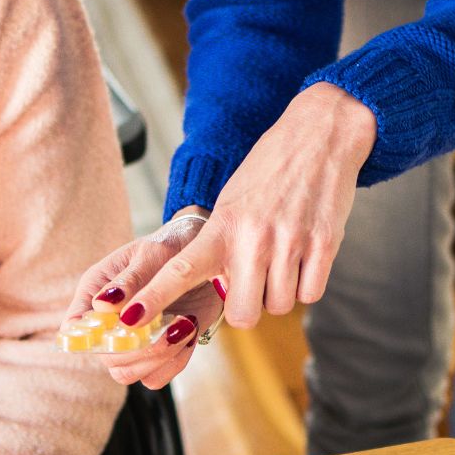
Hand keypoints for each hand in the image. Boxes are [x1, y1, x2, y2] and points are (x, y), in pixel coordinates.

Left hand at [83, 83, 375, 388]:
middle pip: (242, 315)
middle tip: (252, 281)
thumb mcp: (231, 202)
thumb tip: (217, 290)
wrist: (319, 134)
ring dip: (279, 291)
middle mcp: (253, 238)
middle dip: (247, 307)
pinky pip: (310, 294)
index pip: (179, 270)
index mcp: (222, 226)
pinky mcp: (325, 244)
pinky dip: (306, 283)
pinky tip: (304, 254)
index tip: (128, 319)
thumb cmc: (269, 171)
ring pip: (278, 306)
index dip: (153, 298)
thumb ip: (220, 245)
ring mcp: (290, 242)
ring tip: (282, 256)